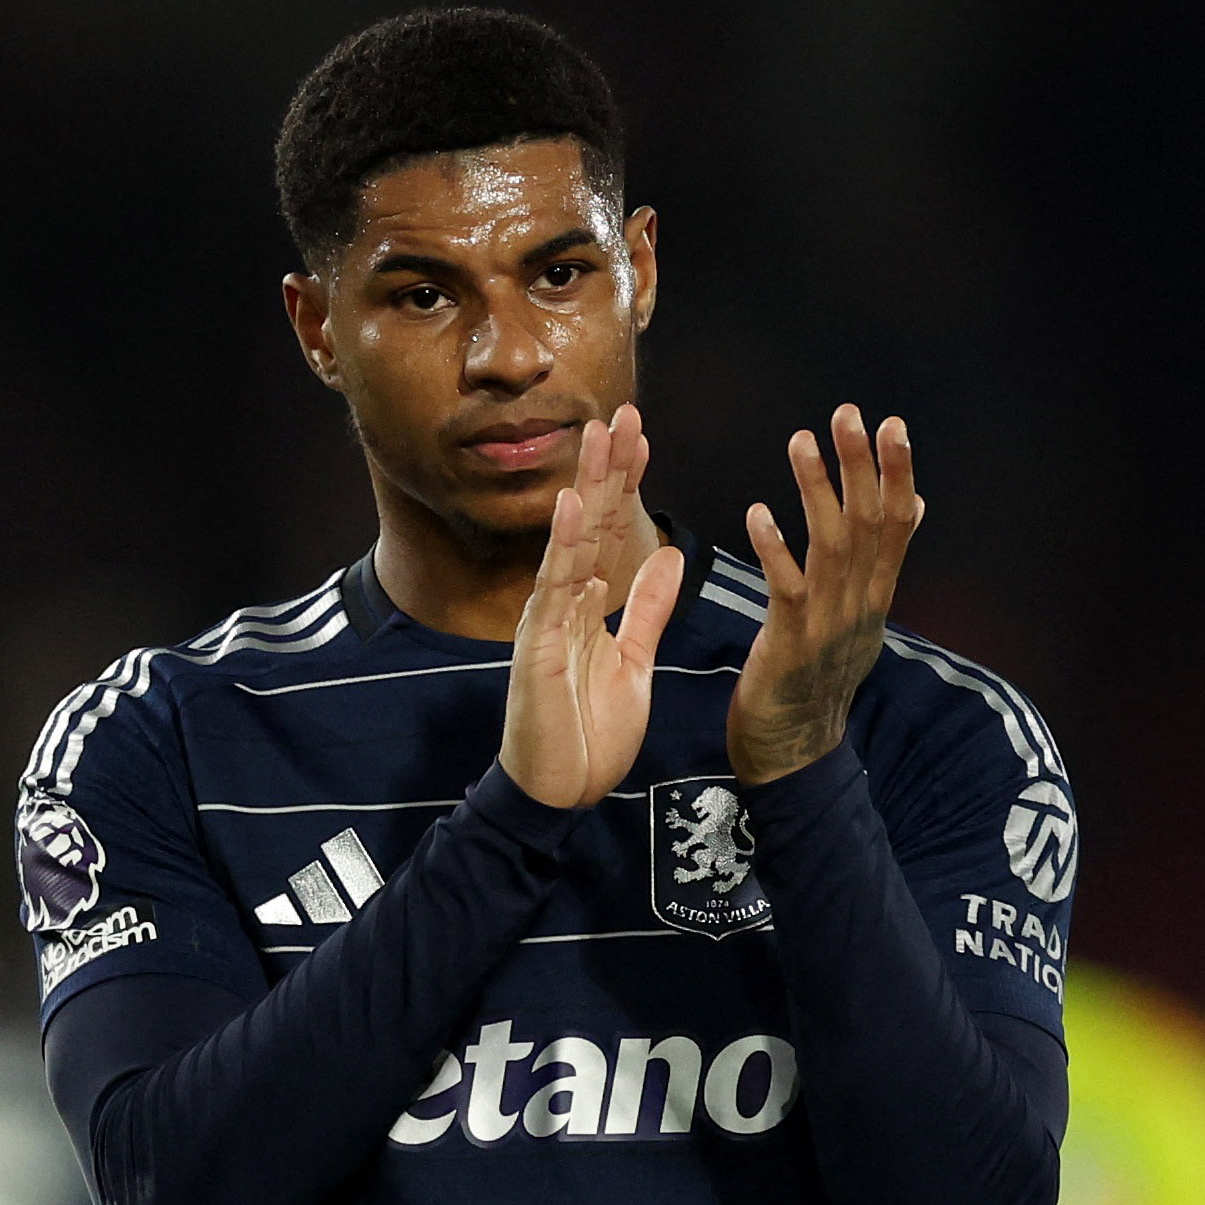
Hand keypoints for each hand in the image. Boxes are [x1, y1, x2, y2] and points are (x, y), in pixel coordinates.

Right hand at [500, 407, 686, 807]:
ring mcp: (546, 619)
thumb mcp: (633, 660)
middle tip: (623, 411)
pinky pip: (551, 587)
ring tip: (598, 434)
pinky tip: (573, 503)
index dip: (627, 484)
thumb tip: (667, 556)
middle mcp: (561, 601)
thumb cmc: (587, 733)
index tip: (643, 435)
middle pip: (590, 522)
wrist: (558, 792)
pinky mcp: (537, 645)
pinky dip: (563, 543)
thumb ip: (646, 608)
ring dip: (585, 486)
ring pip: (569, 540)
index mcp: (586, 604)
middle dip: (607, 467)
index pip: (611, 531)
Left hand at [728, 404, 924, 785]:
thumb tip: (914, 504)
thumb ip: (883, 560)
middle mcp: (860, 604)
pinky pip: (787, 590)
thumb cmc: (817, 675)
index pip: (895, 524)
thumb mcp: (860, 614)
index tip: (892, 424)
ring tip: (800, 441)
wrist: (795, 751)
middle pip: (867, 525)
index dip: (896, 474)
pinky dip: (776, 551)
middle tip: (849, 414)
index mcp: (875, 595)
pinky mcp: (791, 645)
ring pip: (831, 547)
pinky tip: (759, 514)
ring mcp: (829, 625)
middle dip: (860, 466)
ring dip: (816, 491)